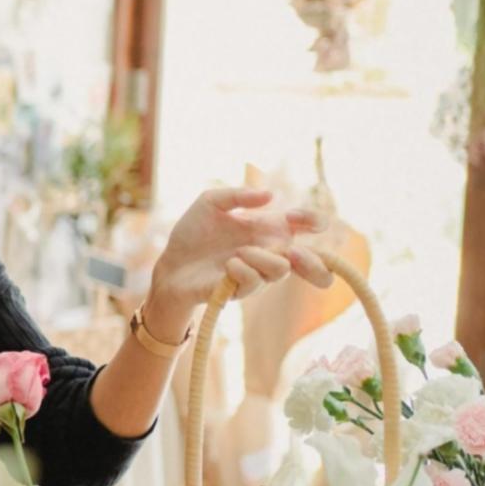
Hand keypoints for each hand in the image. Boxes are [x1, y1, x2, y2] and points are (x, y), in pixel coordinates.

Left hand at [146, 187, 333, 333]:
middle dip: (314, 260)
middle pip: (313, 264)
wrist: (170, 263)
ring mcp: (257, 273)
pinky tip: (228, 264)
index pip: (305, 226)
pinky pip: (255, 281)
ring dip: (263, 258)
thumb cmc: (193, 233)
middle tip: (293, 251)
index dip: (313, 220)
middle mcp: (269, 252)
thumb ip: (238, 196)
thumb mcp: (210, 202)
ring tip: (240, 251)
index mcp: (267, 229)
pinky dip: (243, 269)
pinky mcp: (241, 289)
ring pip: (281, 270)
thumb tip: (270, 196)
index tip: (294, 216)